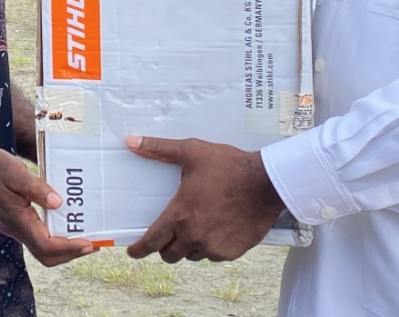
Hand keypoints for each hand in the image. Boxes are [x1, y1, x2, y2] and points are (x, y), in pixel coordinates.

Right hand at [0, 149, 94, 266]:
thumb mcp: (16, 173)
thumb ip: (36, 189)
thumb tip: (58, 203)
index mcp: (20, 220)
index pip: (46, 245)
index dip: (69, 248)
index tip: (89, 244)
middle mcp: (20, 229)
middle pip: (47, 255)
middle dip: (71, 254)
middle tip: (95, 244)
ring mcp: (21, 227)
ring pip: (45, 250)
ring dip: (67, 249)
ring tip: (88, 237)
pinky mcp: (23, 222)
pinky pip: (43, 237)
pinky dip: (59, 238)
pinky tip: (71, 224)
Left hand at [125, 136, 284, 262]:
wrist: (266, 182)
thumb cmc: (228, 166)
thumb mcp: (191, 152)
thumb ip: (159, 149)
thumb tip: (132, 142)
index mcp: (180, 215)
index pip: (152, 241)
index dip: (139, 249)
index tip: (133, 252)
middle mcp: (194, 236)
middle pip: (170, 255)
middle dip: (165, 247)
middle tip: (169, 235)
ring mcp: (214, 247)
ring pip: (192, 255)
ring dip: (189, 246)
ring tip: (196, 228)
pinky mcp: (232, 252)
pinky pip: (214, 256)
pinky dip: (211, 247)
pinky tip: (217, 230)